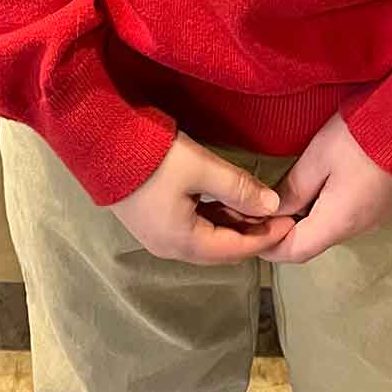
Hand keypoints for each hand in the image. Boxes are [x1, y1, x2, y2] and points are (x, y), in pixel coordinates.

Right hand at [111, 130, 295, 265]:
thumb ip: (239, 188)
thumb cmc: (153, 158)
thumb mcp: (200, 168)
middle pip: (219, 248)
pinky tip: (228, 200)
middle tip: (278, 216)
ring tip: (259, 206)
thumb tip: (273, 205)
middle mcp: (169, 247)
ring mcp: (158, 234)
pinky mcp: (152, 219)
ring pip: (206, 237)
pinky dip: (215, 216)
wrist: (100, 142)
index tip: (291, 224)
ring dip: (232, 224)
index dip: (265, 238)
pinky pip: (192, 226)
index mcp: (182, 242)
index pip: (234, 249)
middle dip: (250, 233)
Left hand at [268, 112, 391, 265]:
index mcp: (340, 222)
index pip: (297, 251)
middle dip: (289, 227)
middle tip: (265, 206)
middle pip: (316, 239)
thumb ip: (293, 188)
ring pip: (335, 225)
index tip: (251, 231)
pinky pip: (353, 213)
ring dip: (311, 215)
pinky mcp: (389, 201)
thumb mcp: (318, 157)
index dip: (270, 246)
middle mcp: (361, 227)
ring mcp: (379, 216)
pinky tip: (324, 181)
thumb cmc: (362, 136)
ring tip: (292, 190)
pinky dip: (331, 206)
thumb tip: (273, 212)